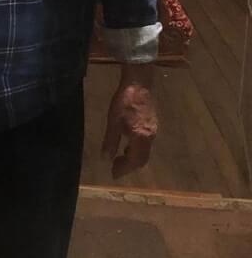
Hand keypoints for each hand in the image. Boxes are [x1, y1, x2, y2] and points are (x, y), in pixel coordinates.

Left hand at [101, 64, 157, 178]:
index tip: (113, 174)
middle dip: (129, 166)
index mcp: (140, 138)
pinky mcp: (152, 124)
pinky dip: (136, 149)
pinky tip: (127, 144)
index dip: (124, 169)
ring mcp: (153, 130)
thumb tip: (106, 158)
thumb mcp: (113, 121)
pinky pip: (146, 143)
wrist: (139, 83)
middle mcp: (150, 137)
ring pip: (145, 151)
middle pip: (142, 159)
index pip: (134, 161)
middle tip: (116, 168)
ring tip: (120, 158)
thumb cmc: (124, 102)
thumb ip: (110, 141)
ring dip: (133, 158)